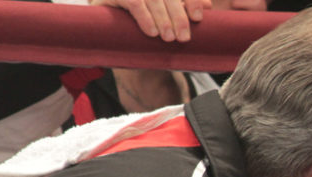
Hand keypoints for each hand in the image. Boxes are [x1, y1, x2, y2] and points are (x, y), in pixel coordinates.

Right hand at [91, 0, 212, 41]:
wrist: (103, 26)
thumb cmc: (138, 19)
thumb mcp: (162, 13)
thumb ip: (182, 6)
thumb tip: (208, 6)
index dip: (192, 0)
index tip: (198, 18)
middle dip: (178, 16)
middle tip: (184, 38)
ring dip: (163, 19)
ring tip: (169, 38)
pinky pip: (133, 2)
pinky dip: (144, 17)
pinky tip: (151, 32)